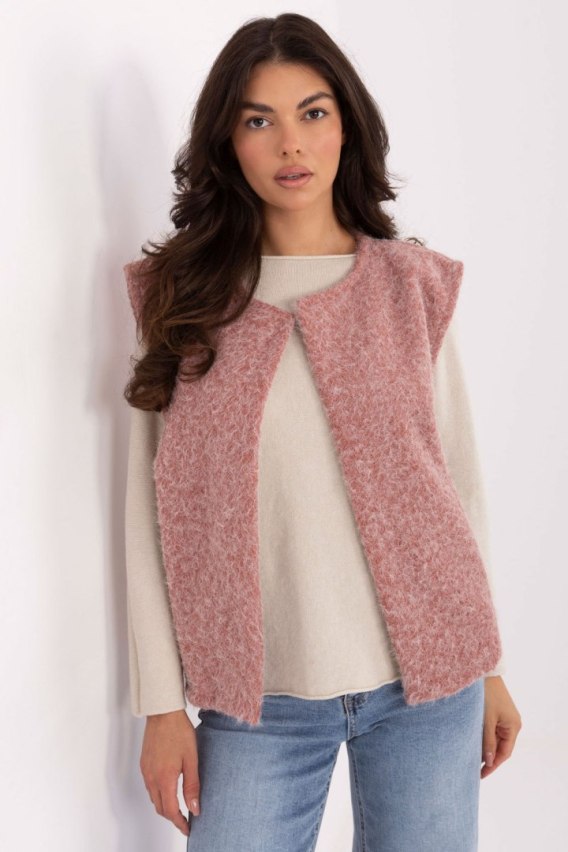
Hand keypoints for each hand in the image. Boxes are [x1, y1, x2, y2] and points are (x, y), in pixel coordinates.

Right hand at [140, 708, 200, 836]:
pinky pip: (150, 786)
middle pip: (159, 807)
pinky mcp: (144, 764)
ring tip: (179, 806)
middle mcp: (151, 777)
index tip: (187, 828)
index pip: (170, 810)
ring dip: (165, 806)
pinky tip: (169, 789)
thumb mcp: (191, 759)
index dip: (179, 822)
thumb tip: (195, 808)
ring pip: (153, 798)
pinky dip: (159, 794)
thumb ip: (192, 786)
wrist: (163, 712)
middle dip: (172, 816)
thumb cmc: (179, 731)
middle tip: (185, 820)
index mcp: (164, 778)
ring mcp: (146, 770)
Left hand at [481, 676, 521, 778]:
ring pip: (495, 739)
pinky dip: (483, 738)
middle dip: (488, 758)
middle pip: (500, 747)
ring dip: (484, 748)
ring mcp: (505, 718)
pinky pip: (491, 730)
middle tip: (473, 770)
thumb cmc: (486, 695)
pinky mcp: (497, 713)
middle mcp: (512, 724)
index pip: (504, 753)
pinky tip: (472, 743)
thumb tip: (488, 762)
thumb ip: (487, 741)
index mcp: (513, 726)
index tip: (481, 775)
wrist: (482, 672)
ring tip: (470, 758)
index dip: (493, 765)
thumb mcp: (486, 720)